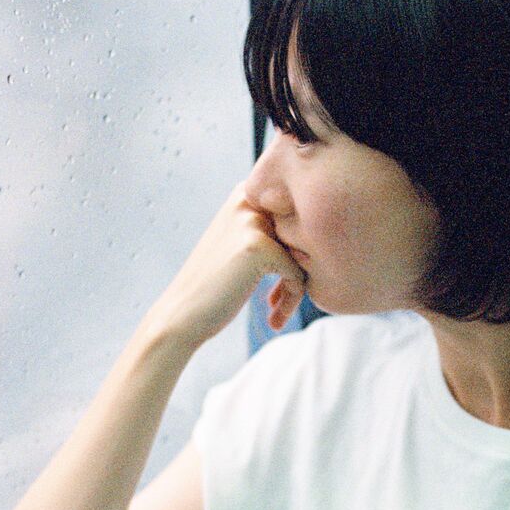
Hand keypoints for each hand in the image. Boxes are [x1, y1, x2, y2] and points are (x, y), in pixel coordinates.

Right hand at [146, 182, 306, 349]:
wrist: (182, 313)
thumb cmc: (216, 284)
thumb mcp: (242, 242)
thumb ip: (275, 227)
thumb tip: (327, 227)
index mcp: (245, 192)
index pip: (298, 212)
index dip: (300, 247)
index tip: (289, 280)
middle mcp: (248, 198)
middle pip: (303, 230)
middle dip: (301, 267)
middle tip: (280, 300)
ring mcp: (251, 220)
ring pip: (303, 252)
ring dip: (296, 286)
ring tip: (276, 310)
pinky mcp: (257, 245)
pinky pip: (297, 271)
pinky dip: (291, 296)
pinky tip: (273, 316)